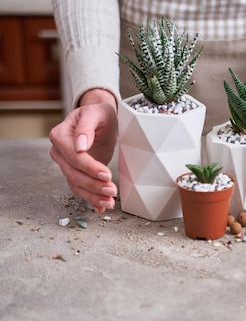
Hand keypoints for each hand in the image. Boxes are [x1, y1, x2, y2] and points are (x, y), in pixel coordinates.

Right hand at [49, 89, 118, 212]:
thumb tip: (80, 146)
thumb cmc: (98, 113)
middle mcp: (59, 152)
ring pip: (76, 185)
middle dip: (93, 185)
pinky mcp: (75, 172)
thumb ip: (86, 127)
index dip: (89, 167)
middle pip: (74, 174)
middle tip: (112, 191)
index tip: (106, 174)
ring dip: (92, 196)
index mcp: (60, 135)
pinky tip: (100, 207)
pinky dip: (91, 199)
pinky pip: (80, 188)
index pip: (74, 156)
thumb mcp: (95, 113)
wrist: (100, 119)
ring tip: (109, 202)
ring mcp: (66, 164)